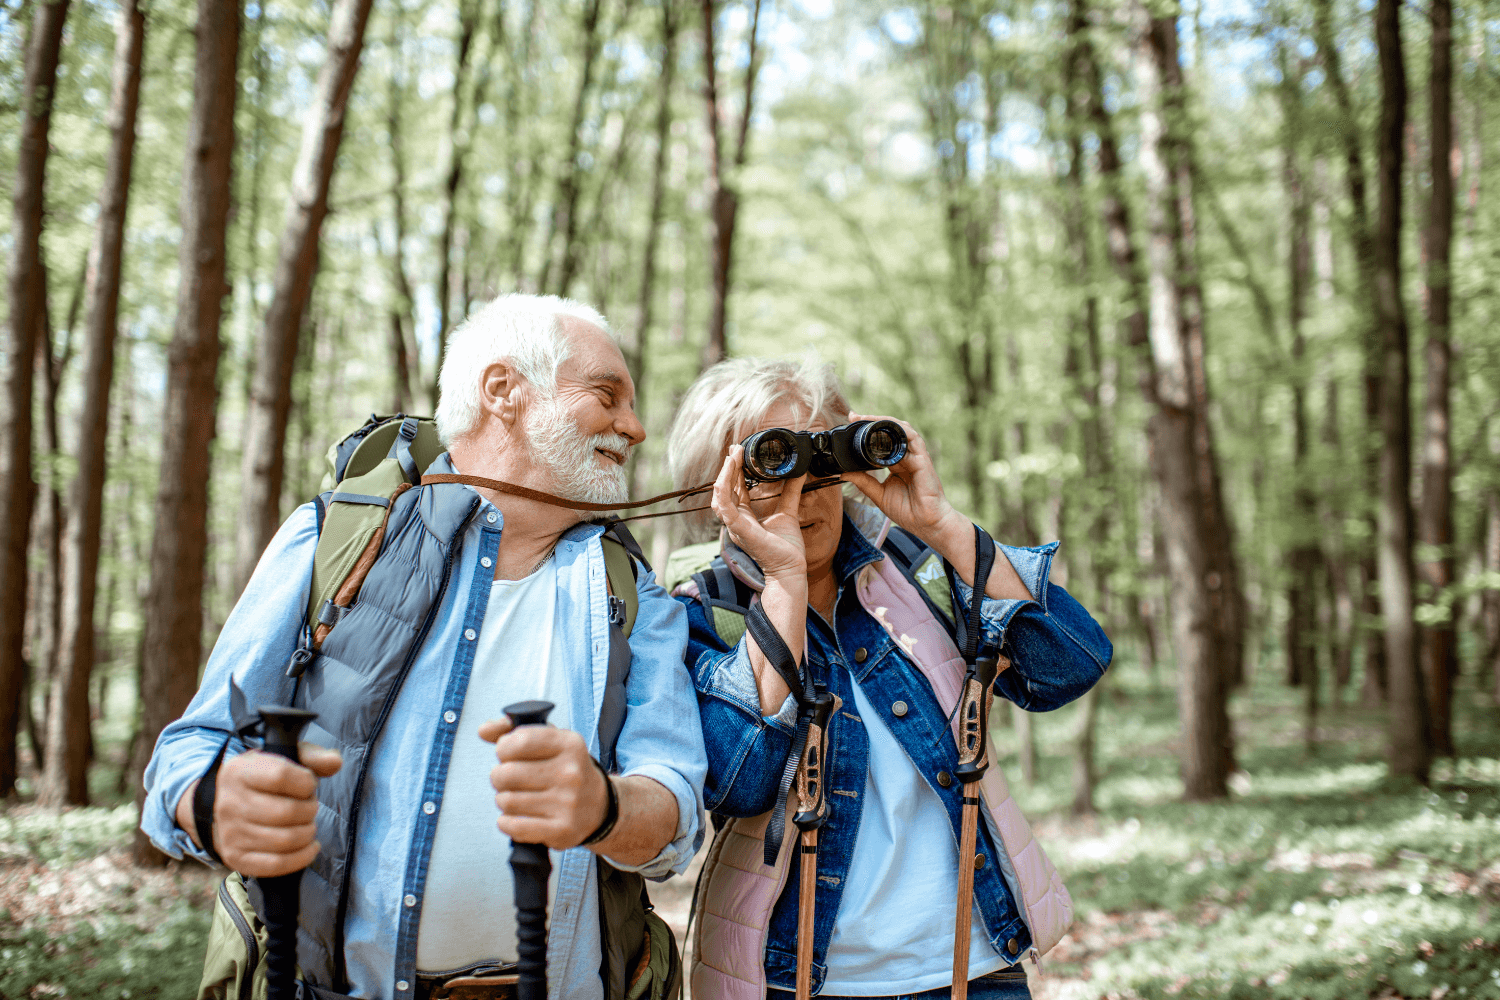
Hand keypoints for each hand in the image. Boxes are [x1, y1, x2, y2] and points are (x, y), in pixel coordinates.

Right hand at [181, 743, 341, 876]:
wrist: (228, 806)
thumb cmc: (264, 780)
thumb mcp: (284, 758)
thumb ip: (312, 756)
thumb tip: (334, 762)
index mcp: (239, 772)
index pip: (281, 776)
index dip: (305, 782)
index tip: (308, 784)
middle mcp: (229, 803)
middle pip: (287, 812)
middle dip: (310, 810)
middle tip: (310, 807)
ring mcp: (230, 833)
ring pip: (285, 840)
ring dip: (308, 832)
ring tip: (307, 824)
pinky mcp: (236, 858)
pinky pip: (277, 864)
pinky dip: (301, 858)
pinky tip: (309, 846)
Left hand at [478, 717, 608, 849]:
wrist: (599, 807)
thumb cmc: (566, 770)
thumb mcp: (550, 741)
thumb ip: (513, 729)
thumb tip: (483, 730)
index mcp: (569, 744)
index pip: (519, 740)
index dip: (504, 748)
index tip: (507, 754)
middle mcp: (571, 773)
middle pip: (506, 773)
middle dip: (499, 776)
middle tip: (509, 779)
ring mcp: (567, 803)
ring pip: (506, 801)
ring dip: (504, 800)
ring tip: (517, 797)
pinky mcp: (561, 830)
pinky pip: (514, 826)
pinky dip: (506, 822)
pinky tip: (515, 817)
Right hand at [710, 445, 809, 582]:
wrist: (790, 568)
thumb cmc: (786, 548)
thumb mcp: (788, 512)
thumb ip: (791, 492)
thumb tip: (800, 472)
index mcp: (744, 516)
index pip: (734, 488)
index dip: (734, 470)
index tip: (739, 452)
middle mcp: (736, 520)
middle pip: (724, 489)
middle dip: (727, 468)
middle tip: (734, 449)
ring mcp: (735, 525)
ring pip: (720, 496)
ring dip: (724, 475)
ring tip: (732, 456)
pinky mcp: (739, 530)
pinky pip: (725, 507)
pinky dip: (724, 490)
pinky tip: (728, 475)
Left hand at [841, 414, 965, 545]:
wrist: (927, 523)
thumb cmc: (908, 511)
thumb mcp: (879, 495)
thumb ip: (864, 482)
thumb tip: (844, 472)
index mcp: (897, 464)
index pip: (882, 441)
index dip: (868, 431)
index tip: (852, 424)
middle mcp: (906, 457)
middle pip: (891, 431)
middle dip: (873, 421)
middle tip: (854, 416)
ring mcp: (915, 457)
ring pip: (902, 429)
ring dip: (884, 421)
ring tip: (867, 418)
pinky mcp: (922, 459)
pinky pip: (912, 438)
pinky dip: (900, 429)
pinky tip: (887, 426)